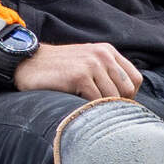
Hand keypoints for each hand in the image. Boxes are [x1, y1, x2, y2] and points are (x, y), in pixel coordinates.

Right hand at [20, 38, 139, 101]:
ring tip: (87, 110)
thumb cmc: (58, 70)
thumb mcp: (87, 63)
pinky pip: (97, 101)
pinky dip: (90, 110)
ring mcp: (92, 64)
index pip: (136, 80)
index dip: (129, 97)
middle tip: (100, 112)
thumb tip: (128, 102)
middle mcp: (103, 55)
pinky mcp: (80, 76)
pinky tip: (78, 108)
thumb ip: (107, 74)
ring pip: (113, 98)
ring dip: (101, 109)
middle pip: (128, 91)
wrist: (27, 64)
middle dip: (117, 105)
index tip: (114, 105)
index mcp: (108, 52)